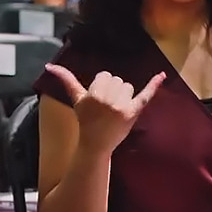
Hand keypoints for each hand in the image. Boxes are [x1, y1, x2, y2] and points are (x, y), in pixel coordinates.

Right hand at [44, 64, 165, 154]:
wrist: (96, 144)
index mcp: (94, 95)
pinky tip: (162, 75)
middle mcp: (108, 100)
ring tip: (115, 109)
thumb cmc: (85, 120)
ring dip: (124, 94)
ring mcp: (122, 107)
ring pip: (128, 86)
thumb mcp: (76, 99)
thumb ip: (65, 80)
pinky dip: (154, 84)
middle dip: (112, 90)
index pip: (105, 76)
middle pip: (117, 80)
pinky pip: (146, 95)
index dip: (101, 86)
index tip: (98, 100)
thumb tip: (49, 66)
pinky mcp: (134, 113)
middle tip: (106, 107)